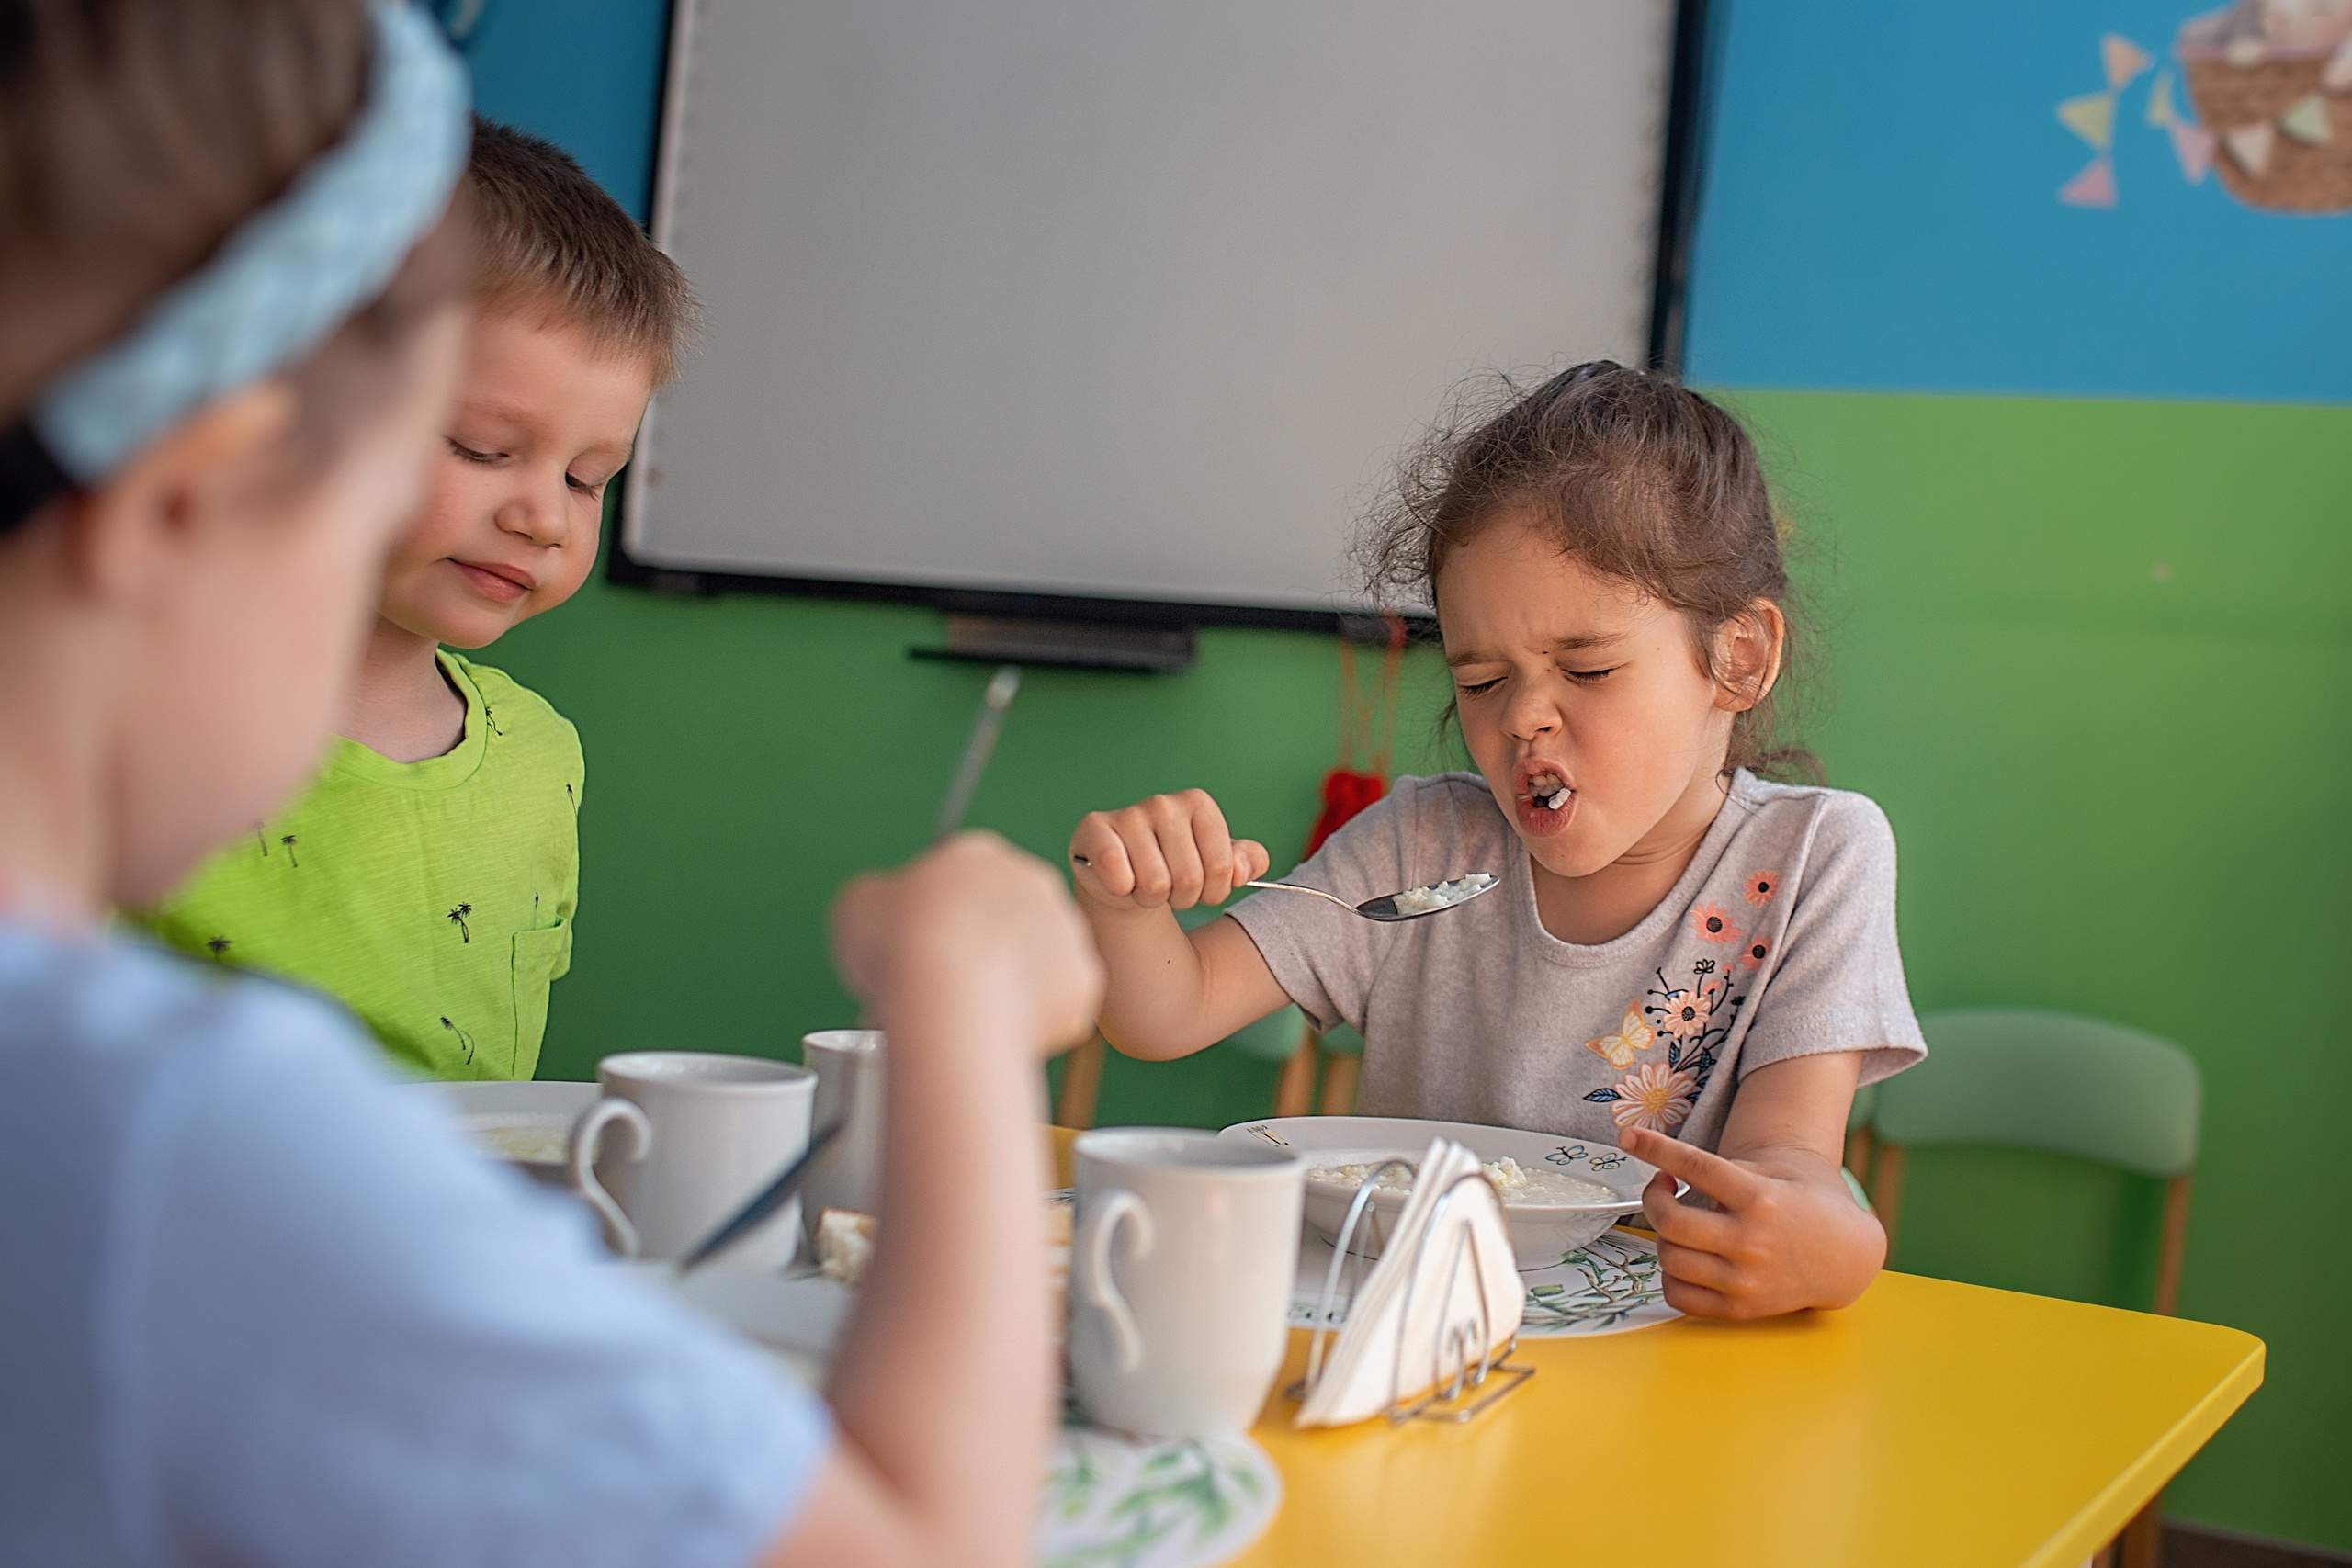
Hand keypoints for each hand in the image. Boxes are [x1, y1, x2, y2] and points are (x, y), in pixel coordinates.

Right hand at [831, 832, 1103, 1056]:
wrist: (950, 994)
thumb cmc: (900, 947)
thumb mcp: (860, 906)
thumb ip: (881, 901)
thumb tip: (885, 911)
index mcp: (979, 854)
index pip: (964, 882)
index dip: (942, 920)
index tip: (926, 951)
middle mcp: (1032, 881)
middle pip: (1009, 917)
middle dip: (988, 948)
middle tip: (952, 985)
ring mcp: (1065, 929)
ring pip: (1039, 960)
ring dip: (1015, 983)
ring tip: (976, 1014)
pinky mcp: (1084, 979)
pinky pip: (1060, 1003)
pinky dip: (1036, 1021)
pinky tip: (1003, 1030)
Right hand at [1068, 789, 1271, 912]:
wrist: (1125, 878)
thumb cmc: (1174, 867)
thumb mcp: (1218, 864)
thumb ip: (1247, 862)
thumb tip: (1242, 871)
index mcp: (1199, 803)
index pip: (1224, 867)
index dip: (1215, 891)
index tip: (1203, 886)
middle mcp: (1164, 803)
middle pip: (1189, 879)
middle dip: (1182, 898)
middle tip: (1169, 888)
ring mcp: (1128, 814)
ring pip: (1154, 884)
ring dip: (1150, 899)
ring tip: (1144, 884)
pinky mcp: (1094, 831)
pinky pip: (1118, 875)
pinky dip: (1121, 890)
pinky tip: (1119, 880)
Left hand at [1617, 1126, 1885, 1319]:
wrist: (1847, 1257)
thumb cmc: (1808, 1204)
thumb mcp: (1779, 1170)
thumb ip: (1729, 1169)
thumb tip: (1673, 1168)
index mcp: (1761, 1198)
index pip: (1696, 1167)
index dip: (1656, 1149)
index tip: (1628, 1138)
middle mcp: (1751, 1241)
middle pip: (1672, 1222)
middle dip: (1653, 1199)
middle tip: (1661, 1187)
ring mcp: (1745, 1280)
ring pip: (1670, 1259)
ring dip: (1662, 1234)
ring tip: (1676, 1221)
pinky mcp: (1740, 1308)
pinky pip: (1679, 1296)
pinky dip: (1669, 1273)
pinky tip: (1682, 1255)